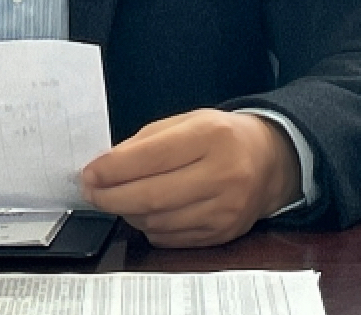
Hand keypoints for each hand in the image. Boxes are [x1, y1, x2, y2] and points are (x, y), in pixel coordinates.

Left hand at [79, 109, 301, 247]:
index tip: (89, 173)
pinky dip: (149, 227)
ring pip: (158, 222)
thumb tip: (106, 166)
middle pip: (151, 196)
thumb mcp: (187, 121)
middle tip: (91, 191)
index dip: (112, 169)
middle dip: (111, 196)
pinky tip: (144, 212)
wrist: (271, 161)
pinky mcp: (223, 234)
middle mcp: (222, 175)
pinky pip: (171, 238)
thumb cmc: (222, 136)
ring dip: (128, 212)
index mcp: (210, 136)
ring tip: (116, 199)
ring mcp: (225, 210)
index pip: (151, 157)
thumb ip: (146, 141)